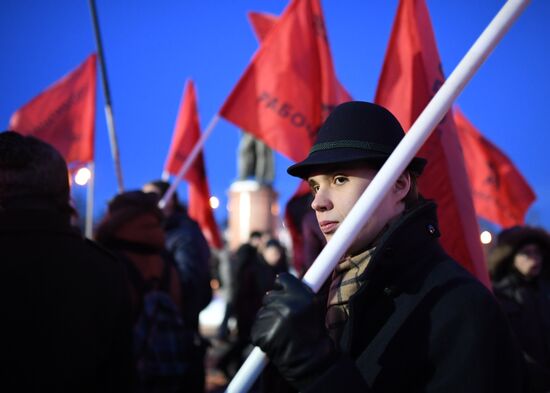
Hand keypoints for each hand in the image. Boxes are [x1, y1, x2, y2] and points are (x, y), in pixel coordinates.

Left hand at [251, 273, 336, 388]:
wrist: (313, 363)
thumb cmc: (316, 336)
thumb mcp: (315, 308)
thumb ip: (301, 294)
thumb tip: (284, 281)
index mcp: (301, 295)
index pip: (282, 279)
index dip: (282, 287)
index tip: (283, 295)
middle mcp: (286, 304)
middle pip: (269, 296)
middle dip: (274, 306)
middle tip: (285, 321)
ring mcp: (273, 319)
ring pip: (261, 313)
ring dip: (268, 321)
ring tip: (282, 334)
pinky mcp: (262, 333)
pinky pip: (256, 328)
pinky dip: (262, 335)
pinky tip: (275, 342)